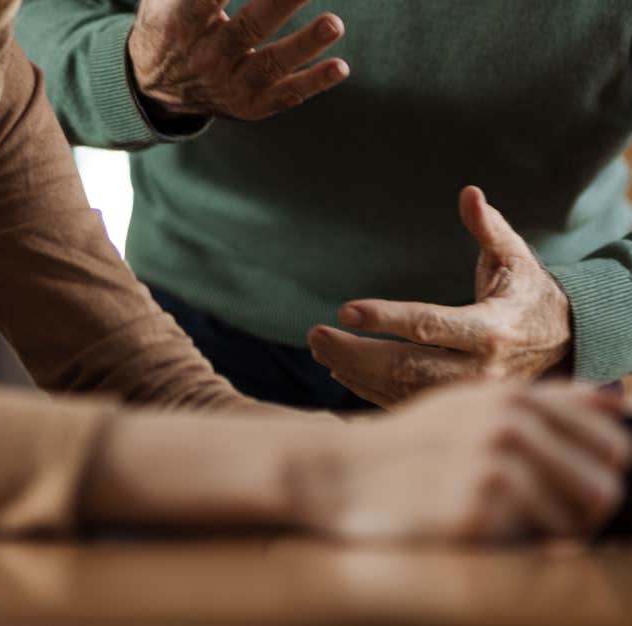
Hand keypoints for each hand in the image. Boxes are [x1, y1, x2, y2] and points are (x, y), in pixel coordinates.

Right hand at [79, 382, 629, 541]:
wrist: (342, 474)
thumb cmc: (415, 446)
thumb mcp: (477, 408)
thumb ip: (548, 403)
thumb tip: (619, 398)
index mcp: (517, 395)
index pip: (611, 435)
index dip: (606, 469)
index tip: (580, 491)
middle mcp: (513, 419)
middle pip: (609, 479)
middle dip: (588, 509)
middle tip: (535, 519)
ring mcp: (496, 459)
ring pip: (584, 513)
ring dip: (557, 533)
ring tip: (506, 526)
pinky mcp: (479, 504)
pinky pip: (541, 544)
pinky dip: (523, 551)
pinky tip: (480, 534)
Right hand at [127, 0, 348, 118]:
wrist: (154, 85)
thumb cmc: (165, 14)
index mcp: (179, 18)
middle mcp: (204, 55)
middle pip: (243, 30)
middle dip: (277, 7)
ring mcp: (228, 84)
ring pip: (267, 66)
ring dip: (303, 46)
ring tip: (335, 23)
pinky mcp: (250, 105)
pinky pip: (284, 96)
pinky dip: (312, 83)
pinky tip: (340, 65)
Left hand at [308, 186, 572, 407]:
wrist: (566, 345)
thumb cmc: (530, 293)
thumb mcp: (515, 257)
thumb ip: (489, 228)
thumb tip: (469, 192)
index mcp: (491, 329)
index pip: (429, 324)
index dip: (385, 318)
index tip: (345, 309)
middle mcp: (480, 369)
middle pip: (406, 366)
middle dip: (355, 352)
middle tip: (315, 334)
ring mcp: (468, 396)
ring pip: (403, 392)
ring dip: (356, 372)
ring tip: (320, 349)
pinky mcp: (460, 409)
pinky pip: (409, 406)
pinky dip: (372, 392)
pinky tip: (342, 373)